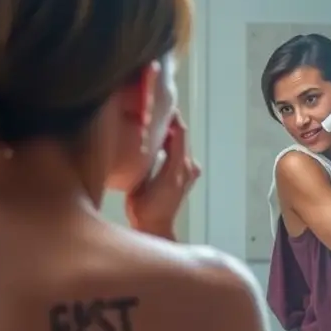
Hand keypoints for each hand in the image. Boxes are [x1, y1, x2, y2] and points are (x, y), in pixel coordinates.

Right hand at [125, 112, 200, 238]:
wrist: (156, 227)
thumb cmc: (145, 209)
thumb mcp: (140, 183)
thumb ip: (146, 161)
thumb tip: (147, 138)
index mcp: (178, 167)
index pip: (180, 133)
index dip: (173, 117)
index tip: (161, 103)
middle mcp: (189, 167)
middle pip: (182, 136)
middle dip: (170, 122)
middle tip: (154, 108)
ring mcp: (190, 171)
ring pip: (181, 144)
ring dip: (170, 133)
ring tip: (154, 122)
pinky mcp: (188, 175)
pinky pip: (180, 152)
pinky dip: (171, 144)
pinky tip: (159, 141)